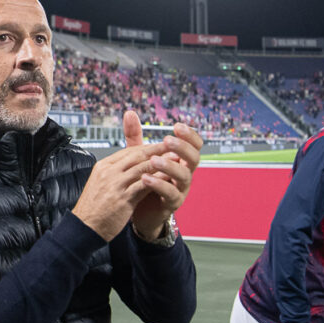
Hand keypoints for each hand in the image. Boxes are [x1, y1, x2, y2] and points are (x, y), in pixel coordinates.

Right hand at [72, 111, 168, 240]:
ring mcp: (115, 185)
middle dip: (156, 150)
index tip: (159, 146)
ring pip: (141, 168)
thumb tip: (131, 166)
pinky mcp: (122, 199)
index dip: (146, 148)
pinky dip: (157, 180)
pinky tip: (168, 178)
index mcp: (103, 167)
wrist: (85, 227)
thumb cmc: (94, 208)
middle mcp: (108, 172)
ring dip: (160, 163)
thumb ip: (115, 174)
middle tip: (172, 145)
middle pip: (136, 155)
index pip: (127, 151)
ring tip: (174, 159)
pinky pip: (143, 186)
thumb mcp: (101, 184)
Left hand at [129, 114, 201, 238]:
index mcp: (179, 159)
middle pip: (194, 158)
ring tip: (153, 160)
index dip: (189, 135)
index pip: (193, 144)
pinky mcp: (171, 203)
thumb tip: (129, 112)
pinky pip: (171, 193)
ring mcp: (180, 189)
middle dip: (183, 147)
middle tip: (168, 140)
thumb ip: (135, 136)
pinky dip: (159, 185)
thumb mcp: (138, 156)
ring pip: (184, 176)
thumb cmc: (143, 179)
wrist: (138, 210)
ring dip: (170, 166)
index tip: (177, 126)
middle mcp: (184, 173)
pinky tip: (145, 178)